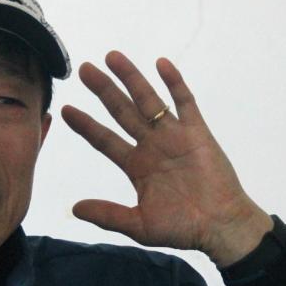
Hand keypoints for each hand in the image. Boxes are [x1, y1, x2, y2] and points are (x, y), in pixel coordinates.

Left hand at [61, 51, 273, 266]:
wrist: (219, 226)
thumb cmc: (182, 228)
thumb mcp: (139, 225)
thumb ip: (108, 215)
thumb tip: (75, 208)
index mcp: (136, 166)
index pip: (105, 140)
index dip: (86, 125)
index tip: (66, 109)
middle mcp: (152, 146)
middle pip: (122, 112)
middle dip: (104, 91)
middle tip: (85, 69)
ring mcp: (174, 136)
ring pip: (148, 101)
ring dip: (132, 79)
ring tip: (112, 57)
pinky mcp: (197, 132)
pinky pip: (185, 102)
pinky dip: (174, 83)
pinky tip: (161, 64)